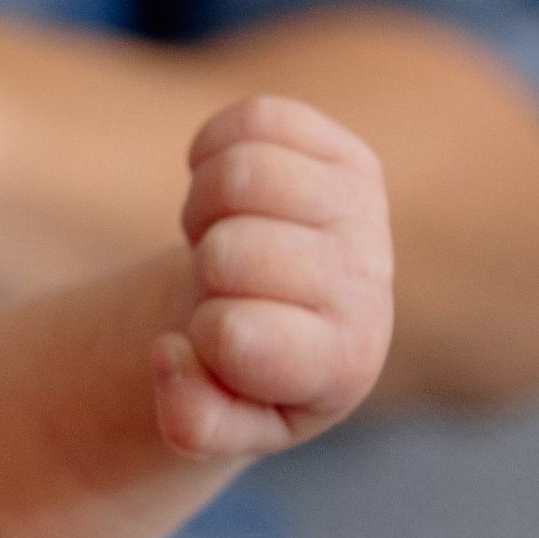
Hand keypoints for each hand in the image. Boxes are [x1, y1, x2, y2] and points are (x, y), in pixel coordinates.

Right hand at [153, 97, 394, 457]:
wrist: (297, 312)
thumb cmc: (249, 375)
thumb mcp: (219, 418)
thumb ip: (191, 418)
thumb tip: (170, 351)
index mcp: (343, 363)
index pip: (238, 337)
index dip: (201, 337)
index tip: (218, 341)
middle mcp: (367, 282)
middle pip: (230, 252)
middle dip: (202, 271)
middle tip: (221, 288)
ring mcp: (361, 210)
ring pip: (242, 174)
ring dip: (204, 208)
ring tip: (224, 238)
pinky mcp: (345, 154)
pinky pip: (256, 119)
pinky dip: (211, 151)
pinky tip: (230, 194)